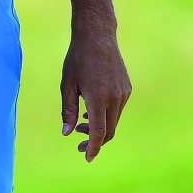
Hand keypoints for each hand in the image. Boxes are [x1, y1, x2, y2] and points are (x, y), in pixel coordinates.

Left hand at [60, 30, 131, 161]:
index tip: (86, 157)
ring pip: (114, 120)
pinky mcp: (127, 88)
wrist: (97, 35)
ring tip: (81, 124)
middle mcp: (115, 97)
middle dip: (95, 141)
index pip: (99, 132)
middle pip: (109, 131)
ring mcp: (123, 93)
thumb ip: (67, 110)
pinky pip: (117, 109)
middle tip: (78, 143)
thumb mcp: (67, 84)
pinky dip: (106, 115)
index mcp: (98, 97)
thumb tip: (66, 133)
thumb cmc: (78, 59)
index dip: (93, 147)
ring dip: (100, 127)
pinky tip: (91, 110)